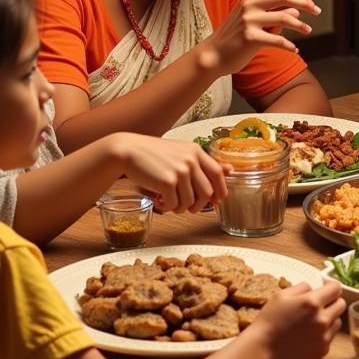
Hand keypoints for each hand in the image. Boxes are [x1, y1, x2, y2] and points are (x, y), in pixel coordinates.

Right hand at [112, 133, 228, 212]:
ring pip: (191, 202)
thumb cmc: (153, 153)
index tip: (217, 200)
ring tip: (171, 203)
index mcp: (196, 151)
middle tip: (190, 208)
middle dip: (199, 205)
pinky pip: (175, 205)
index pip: (217, 173)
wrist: (128, 150)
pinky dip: (168, 208)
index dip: (220, 189)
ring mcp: (180, 171)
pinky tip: (160, 201)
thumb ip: (203, 163)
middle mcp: (191, 160)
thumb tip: (230, 170)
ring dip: (181, 208)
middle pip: (207, 192)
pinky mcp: (167, 182)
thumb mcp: (181, 152)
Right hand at [204, 0, 320, 73]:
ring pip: (285, 17)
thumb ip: (275, 11)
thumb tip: (296, 9)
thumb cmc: (238, 34)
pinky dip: (290, 45)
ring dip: (301, 25)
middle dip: (305, 2)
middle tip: (317, 10)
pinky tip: (295, 49)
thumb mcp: (255, 17)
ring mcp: (249, 20)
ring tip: (308, 30)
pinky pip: (278, 40)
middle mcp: (250, 3)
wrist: (214, 54)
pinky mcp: (250, 38)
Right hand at [245, 281, 344, 358]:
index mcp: (313, 302)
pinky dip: (323, 334)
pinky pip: (330, 337)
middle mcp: (322, 319)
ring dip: (329, 318)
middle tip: (319, 305)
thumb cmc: (270, 319)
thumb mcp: (282, 294)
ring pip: (337, 321)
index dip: (330, 287)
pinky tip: (308, 335)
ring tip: (312, 321)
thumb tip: (314, 289)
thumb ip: (303, 287)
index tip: (325, 289)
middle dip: (332, 301)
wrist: (262, 347)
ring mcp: (324, 337)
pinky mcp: (322, 351)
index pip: (336, 288)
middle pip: (341, 304)